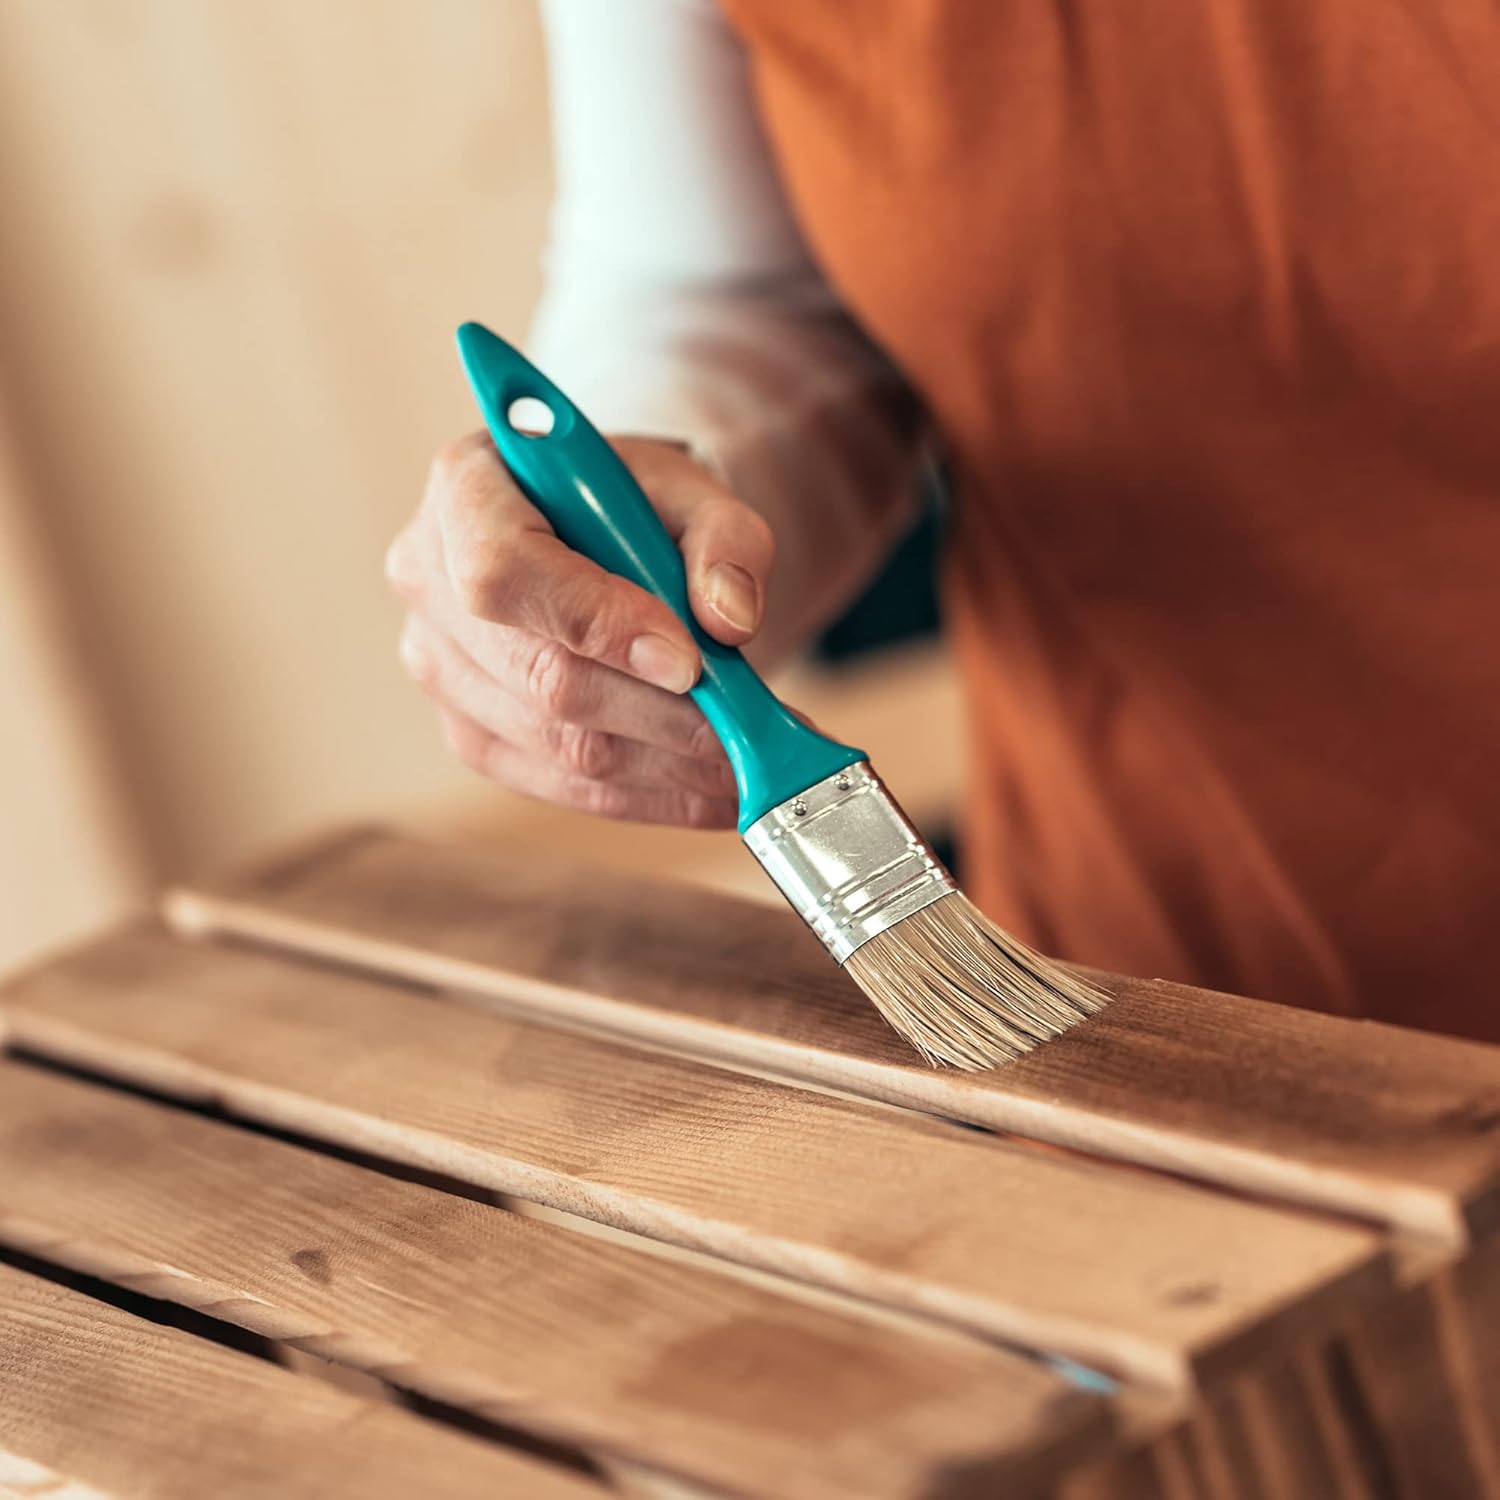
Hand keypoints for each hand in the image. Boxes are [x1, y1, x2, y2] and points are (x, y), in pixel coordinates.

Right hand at [386, 432, 772, 827]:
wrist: (603, 539)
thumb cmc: (636, 507)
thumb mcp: (694, 491)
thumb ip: (725, 539)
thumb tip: (729, 619)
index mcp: (466, 486)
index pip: (504, 570)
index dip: (594, 623)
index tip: (690, 662)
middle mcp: (428, 578)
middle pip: (542, 675)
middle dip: (665, 717)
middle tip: (755, 732)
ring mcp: (439, 667)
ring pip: (559, 745)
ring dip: (671, 766)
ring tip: (755, 763)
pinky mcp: (471, 734)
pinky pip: (563, 785)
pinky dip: (653, 796)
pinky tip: (717, 792)